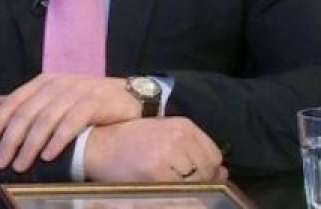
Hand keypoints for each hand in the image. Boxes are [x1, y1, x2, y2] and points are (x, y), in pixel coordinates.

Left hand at [0, 74, 140, 171]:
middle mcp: (57, 83)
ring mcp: (76, 91)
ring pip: (46, 119)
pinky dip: (58, 140)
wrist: (129, 95)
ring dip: (31, 145)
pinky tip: (48, 156)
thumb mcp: (53, 95)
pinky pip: (72, 122)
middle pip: (27, 112)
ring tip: (21, 165)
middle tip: (0, 161)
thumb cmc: (86, 99)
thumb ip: (25, 100)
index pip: (14, 101)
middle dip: (10, 139)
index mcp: (43, 82)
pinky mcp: (95, 101)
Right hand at [84, 117, 227, 182]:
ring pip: (196, 183)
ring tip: (164, 183)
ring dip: (186, 189)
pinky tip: (159, 188)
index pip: (214, 155)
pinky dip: (176, 195)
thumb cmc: (130, 142)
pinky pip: (180, 192)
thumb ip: (193, 152)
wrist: (97, 145)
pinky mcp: (157, 173)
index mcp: (183, 125)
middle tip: (175, 183)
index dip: (208, 171)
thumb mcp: (163, 136)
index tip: (194, 177)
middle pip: (207, 170)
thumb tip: (224, 173)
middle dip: (198, 182)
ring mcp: (169, 154)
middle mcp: (179, 137)